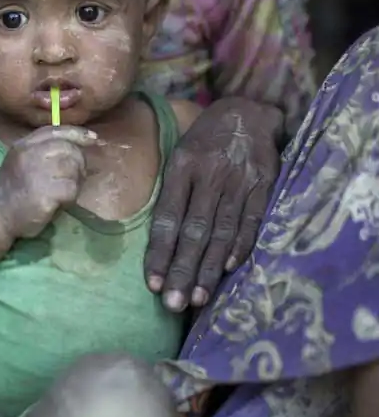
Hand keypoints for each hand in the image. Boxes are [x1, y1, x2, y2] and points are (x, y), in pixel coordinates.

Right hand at [0, 125, 97, 238]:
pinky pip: (71, 188)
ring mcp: (35, 173)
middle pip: (68, 148)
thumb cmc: (14, 190)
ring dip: (75, 181)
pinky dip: (71, 197)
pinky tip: (62, 203)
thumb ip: (44, 149)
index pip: (56, 131)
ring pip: (72, 168)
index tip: (94, 138)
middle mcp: (29, 155)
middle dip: (79, 162)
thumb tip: (80, 141)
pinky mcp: (43, 194)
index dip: (78, 133)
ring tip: (65, 192)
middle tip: (75, 177)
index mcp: (24, 145)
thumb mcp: (23, 161)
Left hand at [145, 98, 281, 311]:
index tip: (153, 284)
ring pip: (222, 231)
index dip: (160, 252)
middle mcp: (210, 174)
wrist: (248, 112)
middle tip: (173, 304)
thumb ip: (172, 192)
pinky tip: (230, 269)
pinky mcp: (265, 184)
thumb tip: (158, 240)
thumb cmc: (205, 141)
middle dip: (182, 269)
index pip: (167, 216)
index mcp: (182, 166)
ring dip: (210, 268)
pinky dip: (241, 246)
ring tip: (198, 297)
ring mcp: (239, 180)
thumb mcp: (180, 155)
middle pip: (194, 230)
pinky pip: (251, 220)